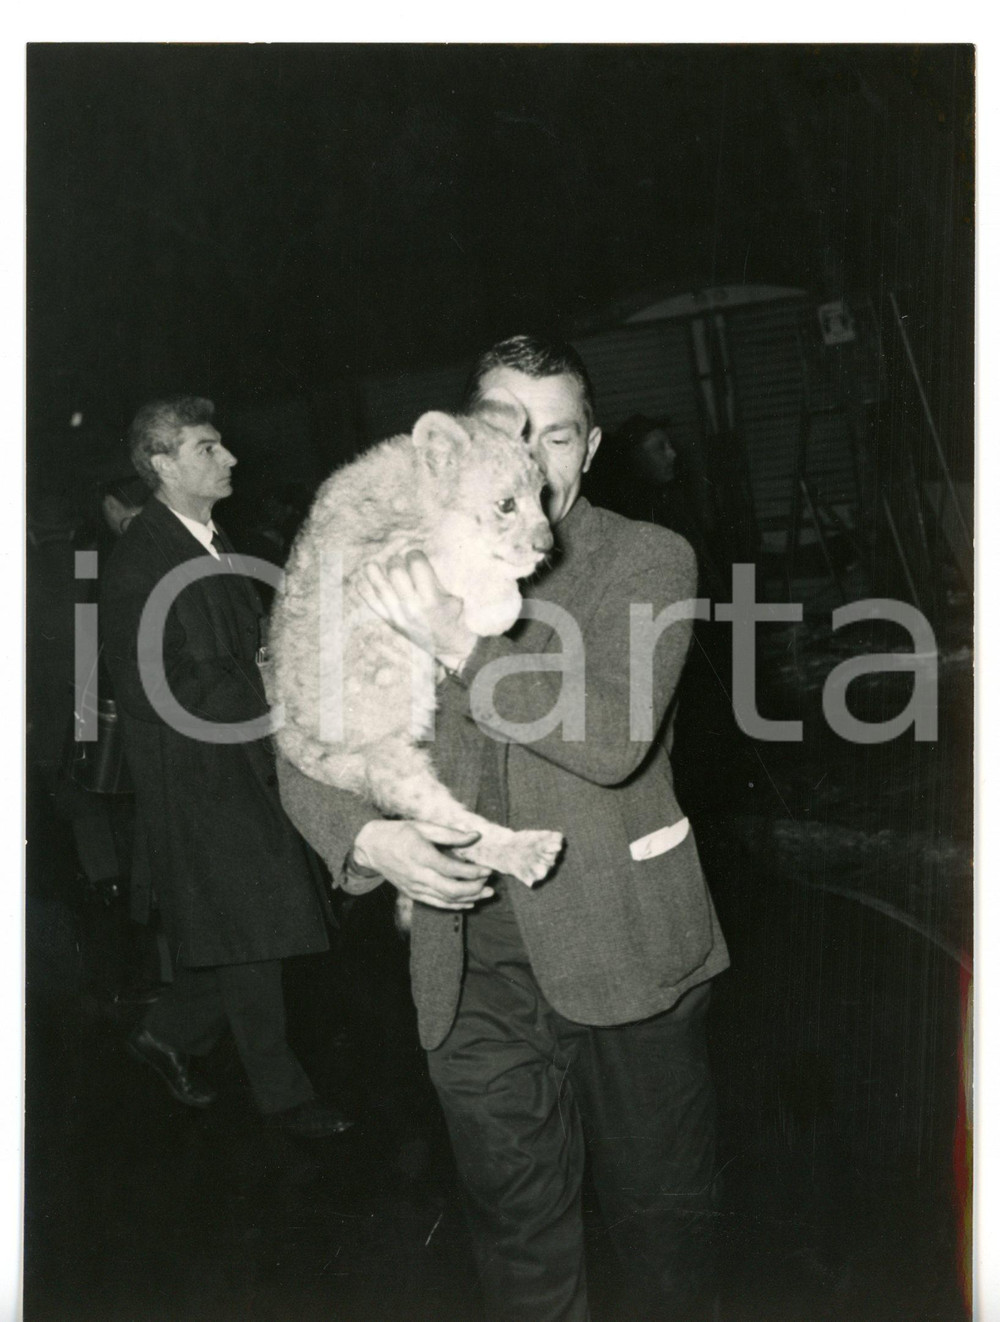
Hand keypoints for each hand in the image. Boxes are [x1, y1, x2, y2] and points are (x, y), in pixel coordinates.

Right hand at [353, 820, 494, 910]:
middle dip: (474, 889)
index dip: (472, 872)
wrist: (372, 847)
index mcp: (421, 855)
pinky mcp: (413, 894)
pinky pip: (437, 904)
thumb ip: (451, 834)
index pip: (451, 869)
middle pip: (451, 889)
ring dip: (469, 899)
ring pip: (446, 900)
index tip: (488, 869)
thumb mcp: (424, 826)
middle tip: (490, 884)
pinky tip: (469, 902)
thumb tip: (475, 836)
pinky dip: (455, 905)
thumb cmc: (400, 833)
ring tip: (487, 894)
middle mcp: (417, 874)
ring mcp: (414, 887)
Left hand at [357, 553, 474, 664]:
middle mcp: (412, 606)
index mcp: (431, 598)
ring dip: (377, 569)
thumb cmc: (452, 615)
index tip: (416, 556)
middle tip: (400, 562)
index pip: (417, 564)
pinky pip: (370, 600)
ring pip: (379, 584)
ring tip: (378, 564)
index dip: (415, 553)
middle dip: (397, 560)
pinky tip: (365, 577)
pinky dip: (365, 586)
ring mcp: (398, 614)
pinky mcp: (389, 620)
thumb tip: (415, 555)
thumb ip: (435, 578)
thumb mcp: (453, 596)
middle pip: (395, 571)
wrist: (446, 644)